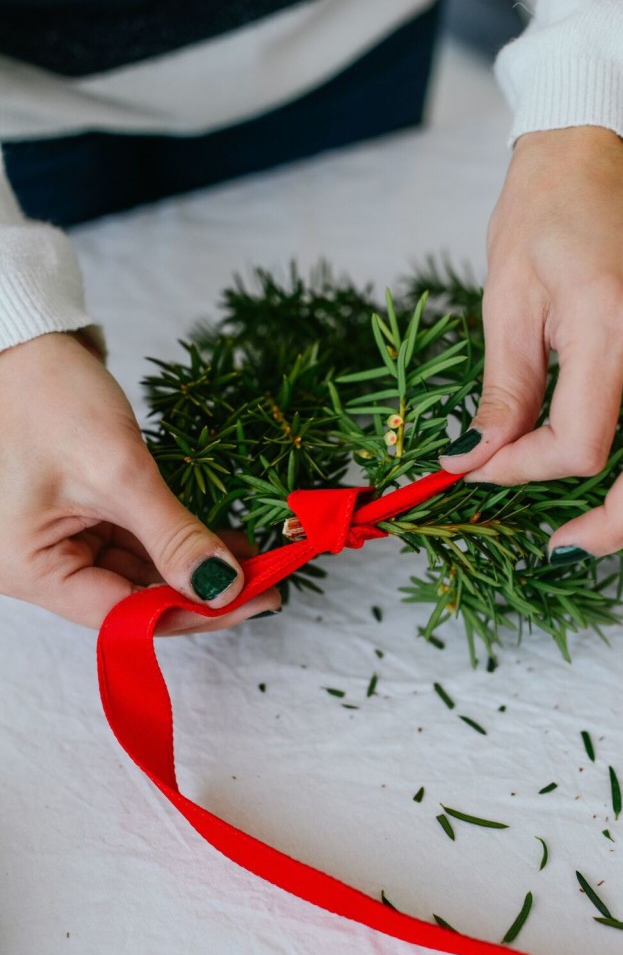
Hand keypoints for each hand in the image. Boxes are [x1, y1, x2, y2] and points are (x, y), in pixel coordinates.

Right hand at [0, 332, 279, 631]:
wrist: (23, 340)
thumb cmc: (47, 397)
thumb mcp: (118, 471)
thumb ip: (173, 536)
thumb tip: (224, 587)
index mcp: (30, 570)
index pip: (125, 614)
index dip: (194, 611)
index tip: (255, 599)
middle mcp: (40, 566)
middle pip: (134, 596)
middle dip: (200, 587)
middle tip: (266, 579)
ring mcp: (59, 540)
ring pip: (140, 569)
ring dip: (194, 563)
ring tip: (254, 557)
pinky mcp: (80, 515)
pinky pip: (135, 540)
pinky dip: (177, 539)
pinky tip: (223, 538)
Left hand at [440, 126, 622, 580]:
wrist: (593, 156)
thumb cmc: (543, 213)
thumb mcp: (506, 301)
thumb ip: (501, 390)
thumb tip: (474, 457)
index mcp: (610, 326)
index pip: (577, 441)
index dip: (524, 469)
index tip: (483, 463)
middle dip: (618, 521)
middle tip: (566, 549)